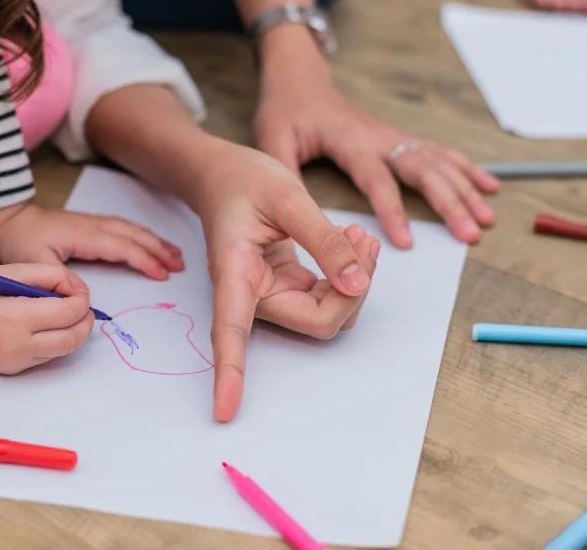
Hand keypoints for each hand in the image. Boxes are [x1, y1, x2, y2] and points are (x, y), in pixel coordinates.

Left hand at [0, 203, 184, 280]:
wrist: (9, 217)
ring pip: (133, 230)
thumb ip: (60, 279)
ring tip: (175, 255)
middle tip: (180, 266)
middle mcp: (95, 225)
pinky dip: (142, 236)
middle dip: (160, 250)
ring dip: (156, 242)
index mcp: (85, 235)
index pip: (123, 248)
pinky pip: (125, 228)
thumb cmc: (19, 239)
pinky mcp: (91, 223)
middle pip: (135, 236)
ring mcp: (94, 221)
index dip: (145, 261)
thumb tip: (85, 294)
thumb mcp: (35, 263)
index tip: (162, 275)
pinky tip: (149, 242)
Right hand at [0, 264, 93, 373]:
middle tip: (82, 305)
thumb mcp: (12, 271)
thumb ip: (51, 277)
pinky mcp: (9, 371)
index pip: (68, 314)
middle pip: (72, 339)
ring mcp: (12, 363)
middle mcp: (15, 347)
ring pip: (62, 352)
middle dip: (84, 321)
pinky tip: (46, 326)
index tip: (79, 290)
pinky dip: (54, 342)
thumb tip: (79, 292)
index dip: (82, 300)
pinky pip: (44, 358)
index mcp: (13, 318)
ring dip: (71, 333)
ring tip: (65, 314)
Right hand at [190, 143, 380, 421]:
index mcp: (235, 274)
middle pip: (316, 321)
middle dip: (353, 289)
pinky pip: (331, 297)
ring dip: (356, 280)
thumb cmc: (243, 180)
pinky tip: (351, 241)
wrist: (225, 174)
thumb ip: (323, 240)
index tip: (224, 412)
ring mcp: (273, 295)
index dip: (230, 373)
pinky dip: (350, 273)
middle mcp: (252, 295)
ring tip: (358, 235)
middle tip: (362, 238)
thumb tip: (357, 284)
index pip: (231, 332)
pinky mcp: (289, 287)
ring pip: (330, 314)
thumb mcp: (287, 196)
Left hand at [254, 32, 498, 246]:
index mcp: (350, 140)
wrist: (300, 78)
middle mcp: (379, 137)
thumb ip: (284, 173)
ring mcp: (393, 136)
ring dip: (466, 189)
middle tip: (471, 234)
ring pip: (438, 161)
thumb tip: (293, 213)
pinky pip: (439, 152)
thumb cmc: (286, 110)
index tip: (406, 242)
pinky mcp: (399, 138)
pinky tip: (489, 185)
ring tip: (487, 218)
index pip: (376, 179)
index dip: (392, 210)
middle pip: (422, 170)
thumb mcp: (273, 140)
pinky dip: (467, 168)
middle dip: (450, 203)